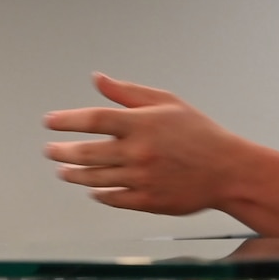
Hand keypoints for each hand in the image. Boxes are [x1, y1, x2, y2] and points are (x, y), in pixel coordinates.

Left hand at [43, 73, 250, 214]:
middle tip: (50, 150)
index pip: (93, 120)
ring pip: (94, 178)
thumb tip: (97, 79)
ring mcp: (141, 179)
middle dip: (61, 152)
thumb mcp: (167, 103)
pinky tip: (92, 189)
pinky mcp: (147, 201)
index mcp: (142, 124)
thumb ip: (128, 93)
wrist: (229, 170)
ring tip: (64, 170)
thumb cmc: (199, 133)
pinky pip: (112, 198)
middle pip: (85, 153)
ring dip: (74, 174)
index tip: (49, 122)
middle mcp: (138, 152)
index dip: (66, 121)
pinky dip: (98, 194)